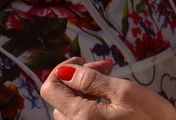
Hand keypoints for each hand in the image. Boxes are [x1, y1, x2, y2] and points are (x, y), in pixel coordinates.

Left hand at [40, 59, 175, 119]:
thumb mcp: (125, 92)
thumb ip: (91, 81)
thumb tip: (65, 70)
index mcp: (81, 117)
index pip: (49, 88)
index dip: (63, 69)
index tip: (85, 61)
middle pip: (61, 98)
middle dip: (79, 78)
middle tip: (108, 69)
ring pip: (71, 110)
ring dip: (86, 92)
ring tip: (111, 85)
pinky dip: (92, 106)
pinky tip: (112, 103)